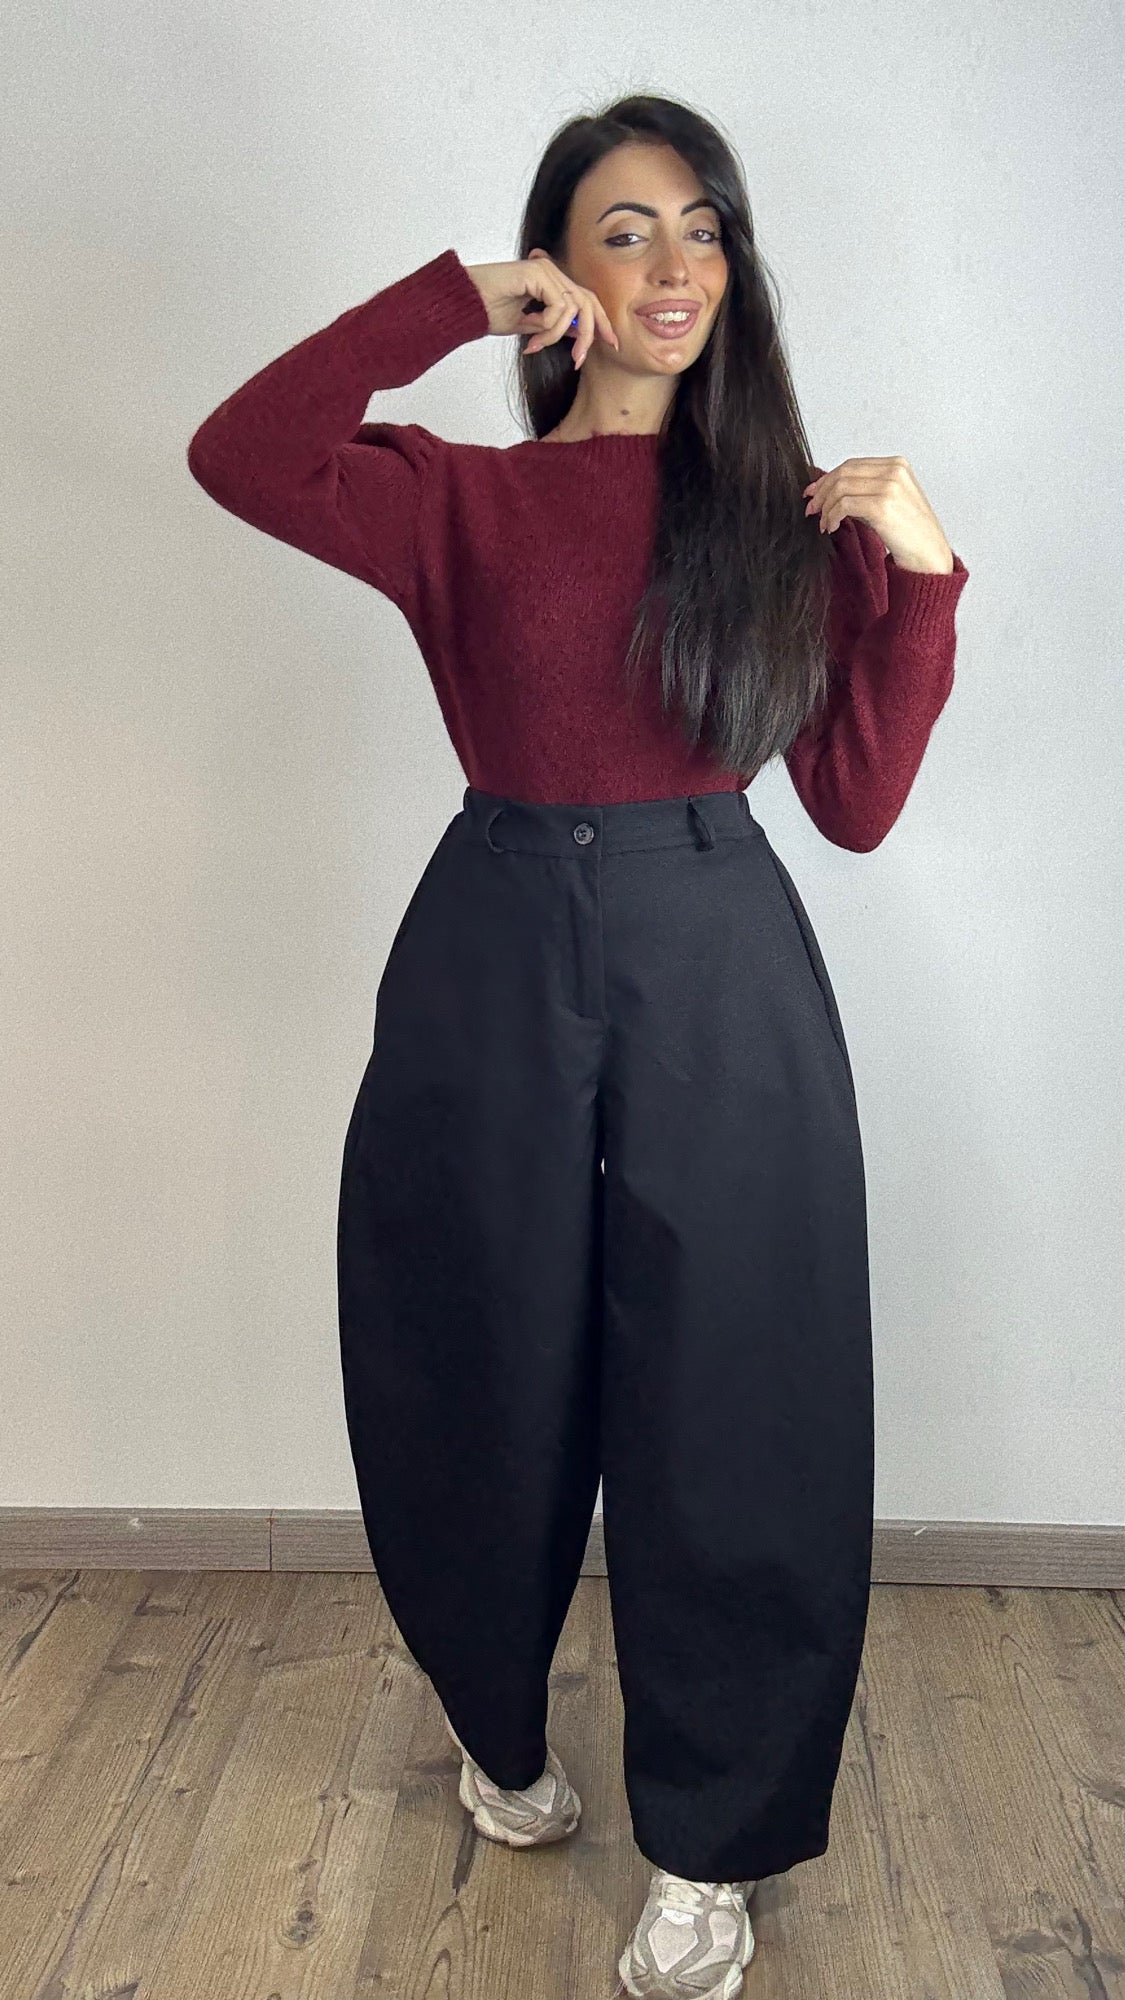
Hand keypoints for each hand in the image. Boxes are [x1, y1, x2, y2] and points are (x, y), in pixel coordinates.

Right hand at [462, 250, 619, 368]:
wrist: (466, 306)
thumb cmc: (489, 313)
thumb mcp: (530, 326)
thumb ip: (554, 327)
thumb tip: (578, 335)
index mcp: (552, 282)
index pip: (587, 300)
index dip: (602, 322)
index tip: (612, 344)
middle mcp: (552, 272)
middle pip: (588, 303)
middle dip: (588, 335)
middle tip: (577, 360)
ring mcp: (546, 269)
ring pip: (573, 309)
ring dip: (555, 335)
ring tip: (535, 344)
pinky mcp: (538, 272)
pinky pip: (559, 307)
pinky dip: (547, 325)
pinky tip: (529, 329)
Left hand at [802, 457, 954, 572]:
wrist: (929, 554)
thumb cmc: (910, 532)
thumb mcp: (891, 500)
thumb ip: (866, 490)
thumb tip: (830, 490)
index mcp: (897, 465)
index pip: (852, 464)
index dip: (827, 478)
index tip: (813, 492)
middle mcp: (894, 471)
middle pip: (843, 473)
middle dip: (821, 492)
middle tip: (811, 509)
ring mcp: (889, 487)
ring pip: (840, 488)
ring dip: (825, 507)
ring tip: (823, 523)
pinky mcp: (882, 506)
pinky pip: (844, 506)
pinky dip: (831, 516)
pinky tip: (831, 527)